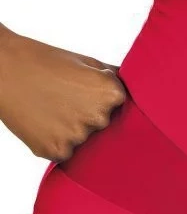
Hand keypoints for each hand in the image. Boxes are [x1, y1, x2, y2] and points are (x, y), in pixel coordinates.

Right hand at [0, 28, 125, 160]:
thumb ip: (114, 78)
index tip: (88, 91)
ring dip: (72, 129)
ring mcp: (76, 137)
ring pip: (84, 139)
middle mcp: (98, 117)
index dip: (105, 98)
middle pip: (104, 124)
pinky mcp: (55, 151)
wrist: (3, 69)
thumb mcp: (87, 62)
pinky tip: (43, 121)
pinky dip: (56, 141)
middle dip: (90, 115)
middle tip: (65, 98)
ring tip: (51, 107)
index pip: (122, 106)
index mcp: (110, 93)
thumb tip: (144, 86)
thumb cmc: (46, 61)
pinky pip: (66, 152)